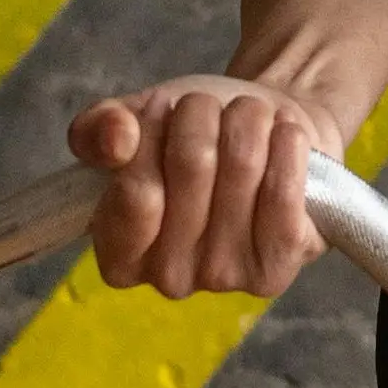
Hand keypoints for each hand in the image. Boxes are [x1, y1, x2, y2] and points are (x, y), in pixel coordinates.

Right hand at [68, 75, 343, 299]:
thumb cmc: (195, 134)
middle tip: (210, 110)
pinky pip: (284, 192)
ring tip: (248, 118)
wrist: (266, 133)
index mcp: (118, 252)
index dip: (152, 132)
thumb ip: (100, 128)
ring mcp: (223, 279)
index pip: (134, 191)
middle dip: (203, 114)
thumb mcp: (138, 119)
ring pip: (242, 165)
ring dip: (247, 119)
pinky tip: (284, 137)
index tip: (163, 109)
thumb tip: (116, 138)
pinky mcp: (274, 271)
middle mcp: (167, 278)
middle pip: (193, 163)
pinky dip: (287, 144)